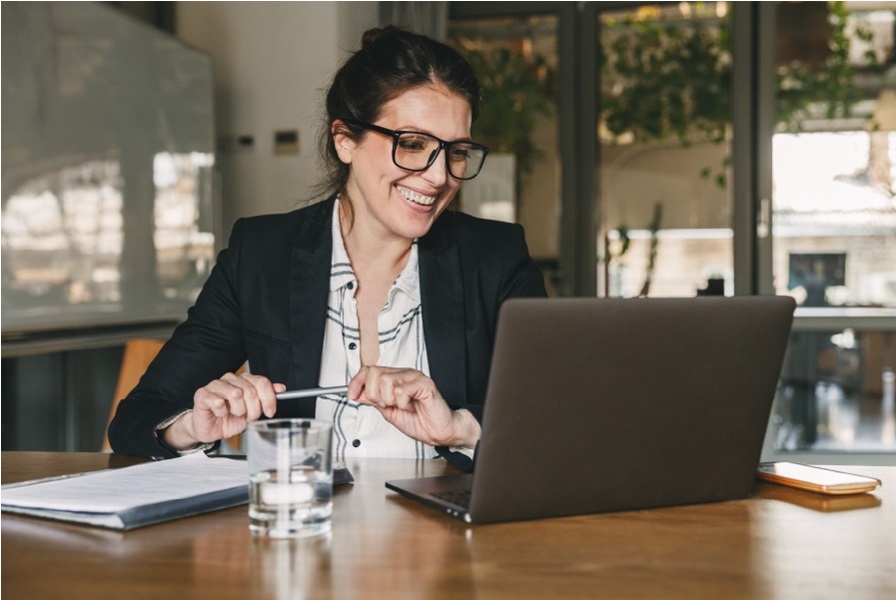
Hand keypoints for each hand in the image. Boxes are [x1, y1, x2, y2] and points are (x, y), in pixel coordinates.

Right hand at [162, 372, 283, 449]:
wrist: (212, 430)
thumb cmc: (230, 419)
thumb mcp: (253, 411)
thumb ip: (266, 398)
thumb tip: (281, 388)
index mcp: (244, 380)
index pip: (262, 382)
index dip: (269, 398)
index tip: (269, 412)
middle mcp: (231, 379)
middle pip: (251, 390)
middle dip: (253, 410)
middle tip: (247, 417)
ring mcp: (216, 385)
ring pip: (236, 394)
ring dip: (237, 410)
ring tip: (232, 414)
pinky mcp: (203, 394)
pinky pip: (218, 402)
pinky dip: (221, 413)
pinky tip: (220, 414)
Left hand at [347, 366, 479, 447]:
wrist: (438, 432)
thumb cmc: (419, 422)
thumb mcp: (388, 412)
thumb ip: (373, 401)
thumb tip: (357, 393)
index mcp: (395, 378)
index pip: (369, 370)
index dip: (356, 382)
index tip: (351, 395)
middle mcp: (404, 374)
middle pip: (374, 373)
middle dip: (374, 395)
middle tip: (387, 405)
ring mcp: (414, 377)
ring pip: (385, 381)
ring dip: (389, 400)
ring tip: (401, 406)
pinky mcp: (424, 384)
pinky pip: (401, 390)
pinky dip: (402, 403)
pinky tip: (410, 406)